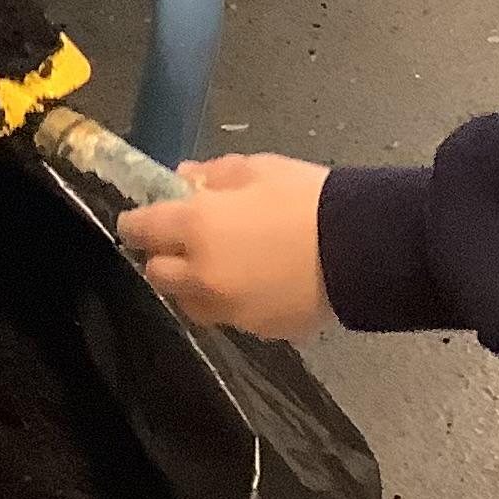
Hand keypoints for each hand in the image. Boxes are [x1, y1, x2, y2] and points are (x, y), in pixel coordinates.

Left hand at [119, 154, 334, 336]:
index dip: (135, 222)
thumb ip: (213, 175)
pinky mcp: (258, 329)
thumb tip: (183, 179)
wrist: (363, 248)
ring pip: (191, 302)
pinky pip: (231, 316)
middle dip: (163, 256)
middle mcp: (202, 274)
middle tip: (185, 241)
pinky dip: (234, 301)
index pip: (140, 229)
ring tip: (222, 266)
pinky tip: (259, 282)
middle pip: (158, 273)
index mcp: (196, 226)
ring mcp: (229, 308)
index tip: (139, 219)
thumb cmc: (308, 198)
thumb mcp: (258, 169)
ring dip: (194, 285)